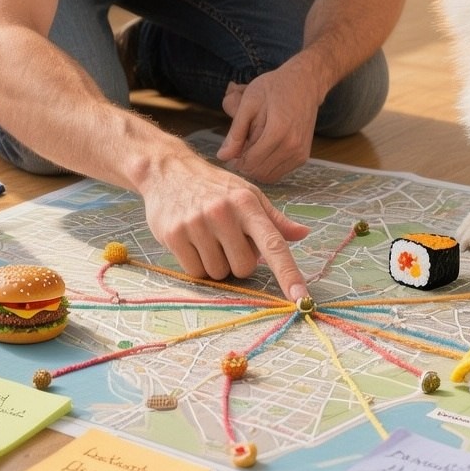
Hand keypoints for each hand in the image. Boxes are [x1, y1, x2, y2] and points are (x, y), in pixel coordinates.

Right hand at [140, 151, 309, 300]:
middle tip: (227, 240)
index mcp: (247, 203)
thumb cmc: (214, 186)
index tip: (301, 299)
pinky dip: (196, 264)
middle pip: (244, 268)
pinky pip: (195, 272)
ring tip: (207, 238)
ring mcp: (196, 224)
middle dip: (238, 261)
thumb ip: (274, 219)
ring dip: (215, 263)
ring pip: (218, 273)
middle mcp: (223, 212)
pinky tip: (192, 242)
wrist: (167, 171)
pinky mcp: (174, 235)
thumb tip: (303, 234)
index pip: (273, 244)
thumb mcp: (247, 194)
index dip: (288, 274)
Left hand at [218, 65, 319, 181]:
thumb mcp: (249, 103)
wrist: (304, 83)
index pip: (249, 163)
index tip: (230, 151)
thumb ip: (235, 132)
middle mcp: (292, 147)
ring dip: (256, 167)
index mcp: (278, 132)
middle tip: (239, 149)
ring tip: (251, 147)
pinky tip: (263, 149)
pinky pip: (280, 172)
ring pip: (269, 176)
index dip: (234, 161)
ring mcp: (300, 153)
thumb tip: (222, 156)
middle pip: (258, 172)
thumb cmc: (274, 88)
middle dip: (244, 165)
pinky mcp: (303, 157)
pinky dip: (267, 167)